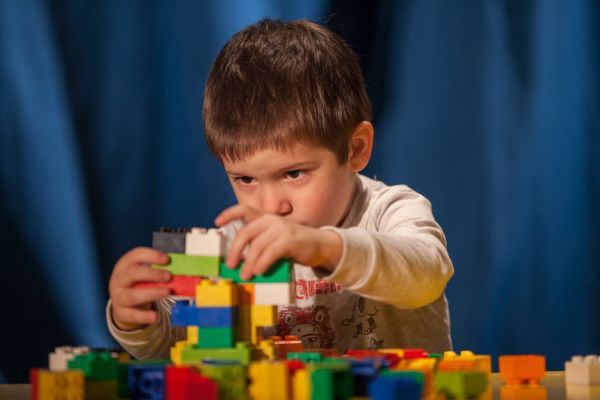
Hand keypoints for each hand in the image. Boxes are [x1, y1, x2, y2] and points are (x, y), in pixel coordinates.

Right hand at [108, 247, 171, 330]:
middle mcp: (119, 279)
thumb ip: (159, 269)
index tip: (167, 259)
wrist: (122, 302)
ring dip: (151, 293)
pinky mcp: (122, 312)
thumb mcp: (145, 272)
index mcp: (125, 264)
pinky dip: (144, 316)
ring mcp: (118, 296)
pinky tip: (155, 316)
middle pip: (131, 273)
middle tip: (169, 276)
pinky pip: (132, 315)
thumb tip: (181, 269)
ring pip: (131, 295)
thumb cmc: (138, 282)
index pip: (136, 255)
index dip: (151, 256)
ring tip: (167, 292)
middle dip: (152, 274)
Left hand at [215, 205, 342, 279]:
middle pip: (246, 232)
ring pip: (257, 245)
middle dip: (235, 250)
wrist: (322, 246)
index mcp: (266, 219)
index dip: (229, 214)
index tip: (216, 222)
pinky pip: (270, 252)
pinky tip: (260, 271)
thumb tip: (241, 263)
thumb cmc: (295, 246)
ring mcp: (281, 228)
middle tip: (231, 265)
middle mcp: (272, 220)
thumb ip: (260, 246)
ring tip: (246, 275)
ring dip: (249, 262)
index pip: (244, 210)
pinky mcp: (290, 240)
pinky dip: (262, 263)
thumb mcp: (275, 242)